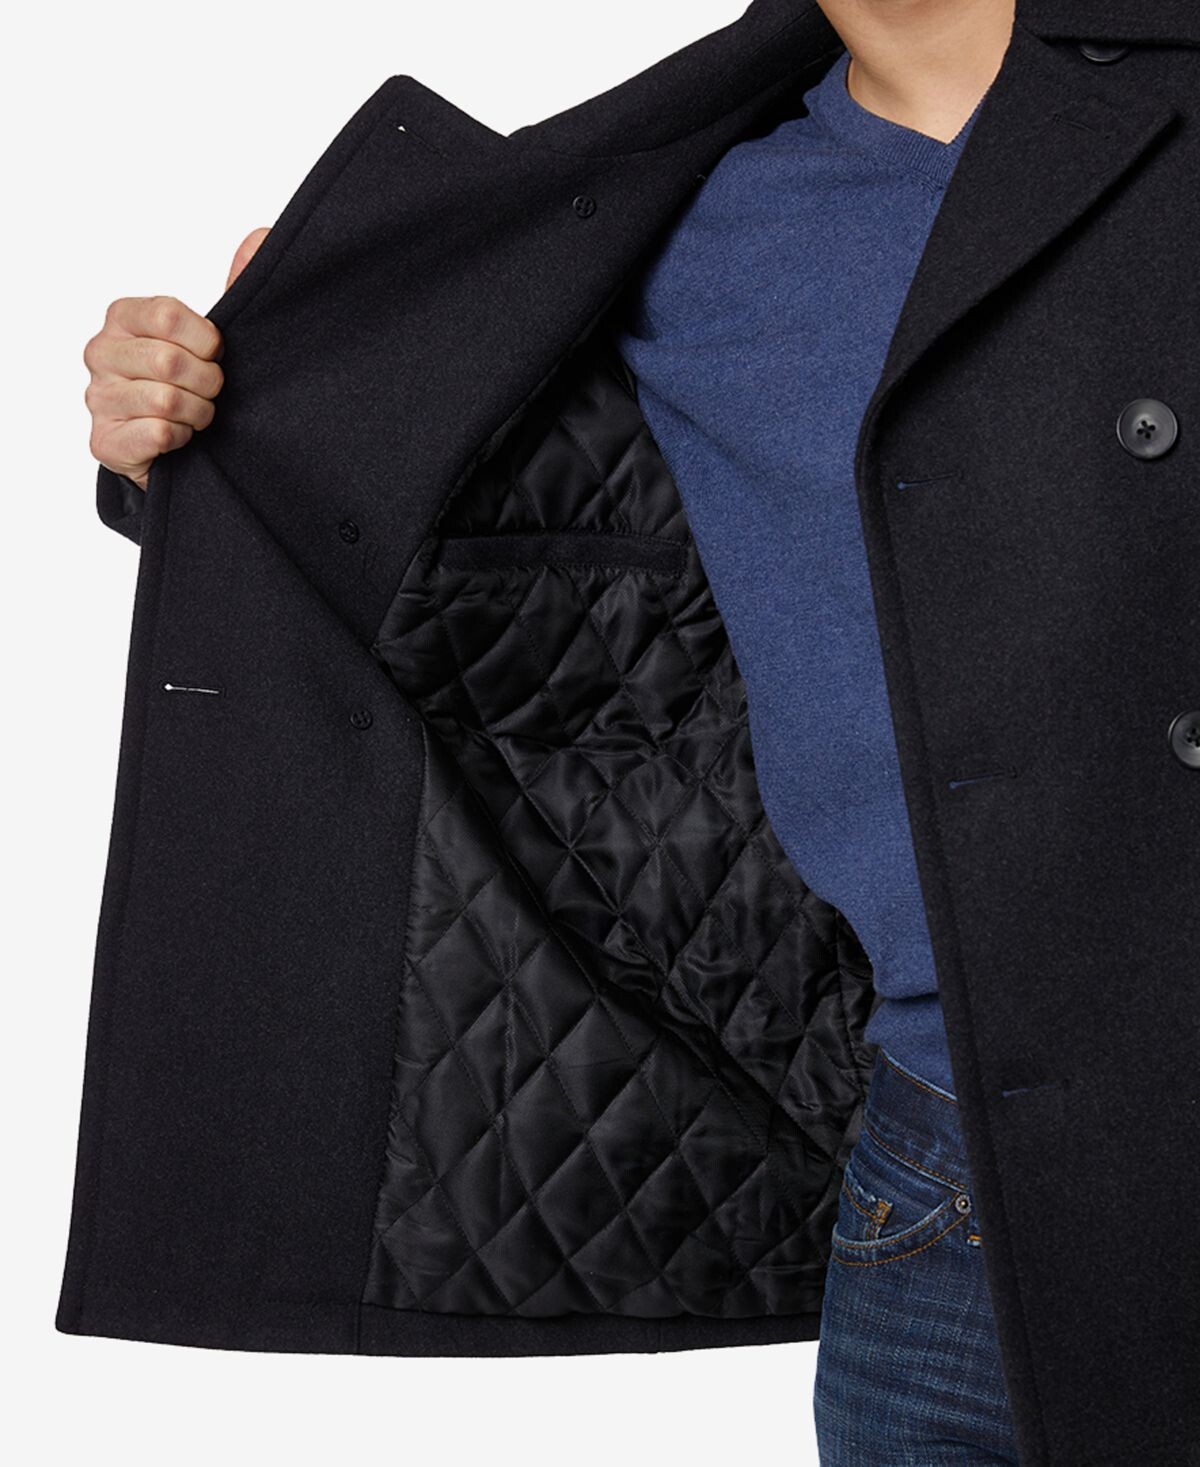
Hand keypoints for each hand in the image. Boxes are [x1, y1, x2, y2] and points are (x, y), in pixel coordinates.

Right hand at [84, 227, 270, 489]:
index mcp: (124, 316)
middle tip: (211, 391)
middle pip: (168, 362)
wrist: (176, 444)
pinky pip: (158, 433)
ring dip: (199, 413)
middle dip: (207, 382)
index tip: (215, 354)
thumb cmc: (195, 381)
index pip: (167, 316)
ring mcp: (98, 396)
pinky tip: (180, 436)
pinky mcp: (104, 440)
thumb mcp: (214, 335)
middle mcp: (101, 351)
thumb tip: (260, 238)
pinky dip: (182, 438)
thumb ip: (235, 288)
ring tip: (197, 414)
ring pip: (166, 401)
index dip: (206, 342)